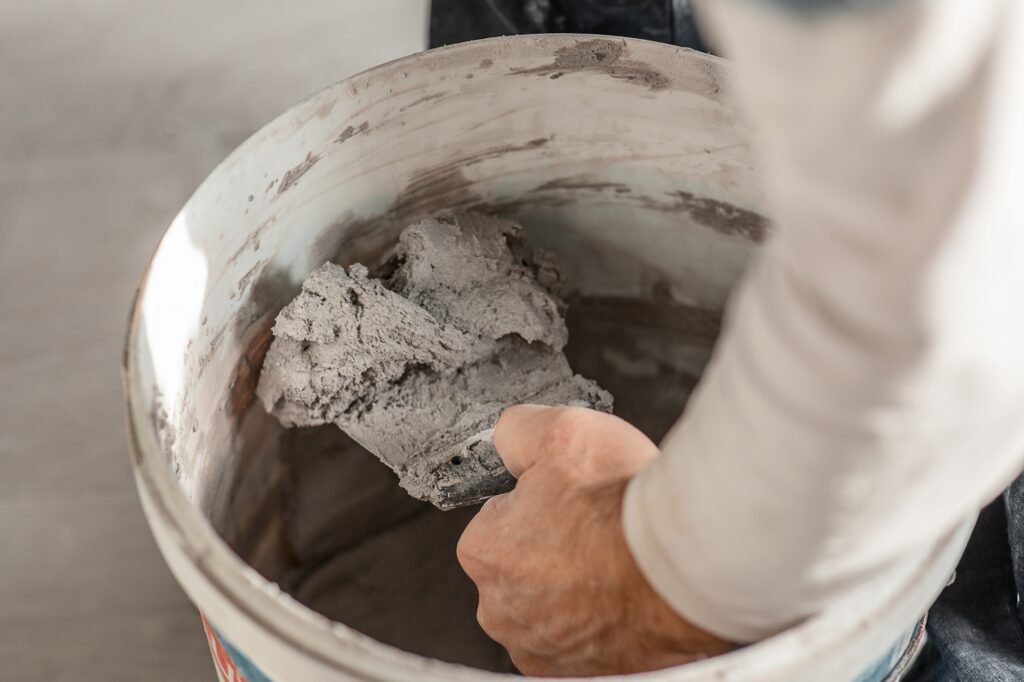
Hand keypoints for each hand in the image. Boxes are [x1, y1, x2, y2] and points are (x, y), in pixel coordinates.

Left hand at [457, 405, 730, 676]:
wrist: (689, 566)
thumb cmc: (625, 508)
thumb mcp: (562, 432)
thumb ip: (517, 431)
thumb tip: (507, 435)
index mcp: (485, 551)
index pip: (498, 517)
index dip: (538, 499)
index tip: (571, 496)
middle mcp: (501, 610)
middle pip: (521, 566)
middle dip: (553, 547)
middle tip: (598, 526)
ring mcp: (541, 648)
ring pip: (551, 606)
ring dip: (577, 587)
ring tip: (618, 559)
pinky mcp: (580, 673)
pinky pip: (581, 641)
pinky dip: (601, 621)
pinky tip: (627, 595)